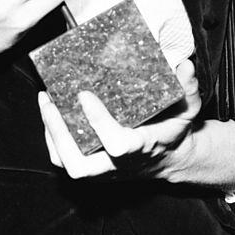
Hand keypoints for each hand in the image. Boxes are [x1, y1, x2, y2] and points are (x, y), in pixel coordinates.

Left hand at [39, 58, 201, 181]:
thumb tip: (184, 65)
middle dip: (59, 135)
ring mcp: (104, 169)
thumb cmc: (176, 128)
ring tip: (46, 101)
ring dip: (52, 135)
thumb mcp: (189, 107)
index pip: (116, 144)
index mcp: (141, 147)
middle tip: (50, 101)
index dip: (99, 122)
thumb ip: (188, 88)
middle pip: (79, 165)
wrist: (171, 157)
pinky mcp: (94, 165)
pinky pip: (65, 160)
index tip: (84, 94)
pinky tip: (51, 111)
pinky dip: (53, 139)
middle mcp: (119, 164)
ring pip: (68, 164)